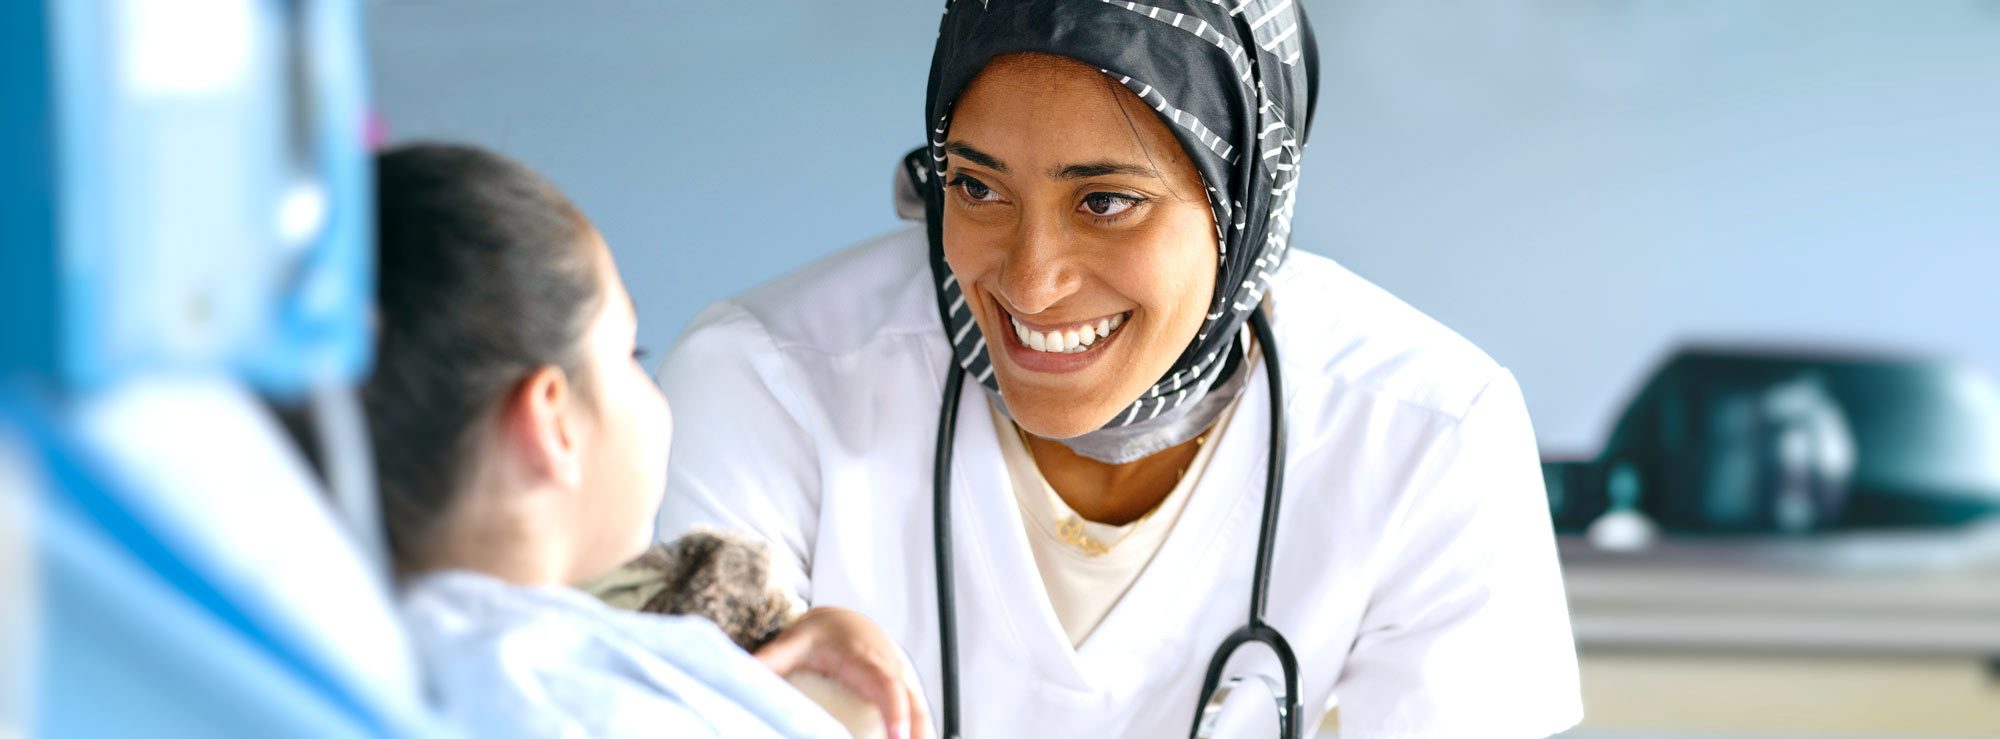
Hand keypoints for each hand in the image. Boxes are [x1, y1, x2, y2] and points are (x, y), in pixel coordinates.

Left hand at [755, 606, 933, 738]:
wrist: (845, 620)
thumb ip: (770, 659)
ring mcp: (904, 680)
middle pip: (914, 705)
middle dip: (918, 733)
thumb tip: (745, 674)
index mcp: (867, 658)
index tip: (896, 736)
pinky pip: (921, 717)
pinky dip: (922, 734)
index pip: (887, 685)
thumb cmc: (821, 634)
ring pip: (922, 713)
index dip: (895, 711)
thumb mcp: (793, 641)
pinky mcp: (907, 692)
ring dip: (924, 736)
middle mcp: (893, 669)